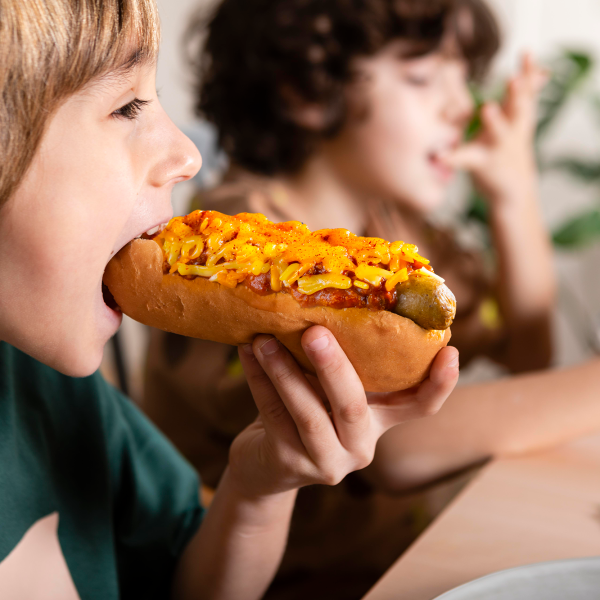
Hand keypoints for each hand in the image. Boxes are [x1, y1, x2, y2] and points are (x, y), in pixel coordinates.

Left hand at [228, 326, 458, 498]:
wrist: (266, 464)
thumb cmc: (306, 412)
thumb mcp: (330, 390)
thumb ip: (342, 362)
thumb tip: (333, 298)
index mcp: (379, 421)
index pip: (420, 407)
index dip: (440, 384)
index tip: (450, 352)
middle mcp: (360, 445)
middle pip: (354, 406)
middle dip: (334, 367)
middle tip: (314, 331)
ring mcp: (326, 461)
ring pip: (307, 413)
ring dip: (284, 371)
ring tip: (264, 339)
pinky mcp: (290, 465)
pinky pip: (273, 414)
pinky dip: (259, 380)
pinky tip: (247, 352)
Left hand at [441, 53, 546, 203]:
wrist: (514, 192)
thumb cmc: (512, 149)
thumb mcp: (521, 121)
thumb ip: (526, 97)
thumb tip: (543, 72)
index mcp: (519, 117)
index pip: (526, 90)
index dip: (528, 72)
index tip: (527, 53)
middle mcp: (512, 130)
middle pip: (519, 108)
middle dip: (518, 92)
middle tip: (513, 78)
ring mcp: (498, 147)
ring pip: (498, 133)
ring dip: (494, 121)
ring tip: (487, 108)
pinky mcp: (482, 164)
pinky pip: (465, 160)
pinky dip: (452, 158)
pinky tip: (439, 156)